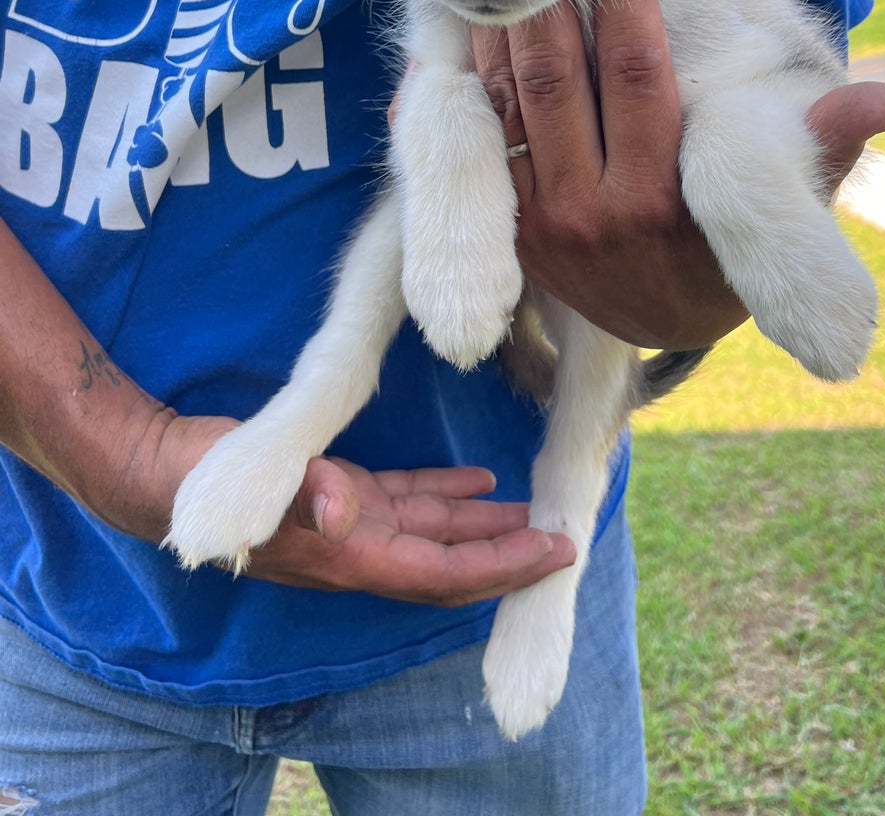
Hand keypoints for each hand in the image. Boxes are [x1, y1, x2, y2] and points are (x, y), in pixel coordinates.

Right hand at [149, 414, 573, 602]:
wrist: (158, 470)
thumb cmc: (206, 479)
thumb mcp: (253, 484)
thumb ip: (301, 497)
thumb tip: (343, 511)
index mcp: (347, 554)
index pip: (443, 573)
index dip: (502, 568)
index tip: (555, 552)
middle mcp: (357, 547)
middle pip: (450, 560)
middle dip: (508, 552)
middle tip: (566, 536)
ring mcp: (350, 522)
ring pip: (435, 530)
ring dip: (484, 523)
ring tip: (535, 510)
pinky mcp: (340, 493)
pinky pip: (407, 499)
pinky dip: (445, 491)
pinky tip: (477, 478)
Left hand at [470, 0, 884, 348]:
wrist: (666, 323)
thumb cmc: (729, 245)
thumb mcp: (783, 207)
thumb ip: (826, 147)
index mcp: (663, 198)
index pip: (636, 80)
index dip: (626, 10)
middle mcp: (595, 212)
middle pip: (557, 86)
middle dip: (553, 10)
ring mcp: (543, 224)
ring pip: (510, 108)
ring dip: (504, 38)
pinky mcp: (512, 230)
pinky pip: (482, 145)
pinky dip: (476, 87)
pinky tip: (478, 36)